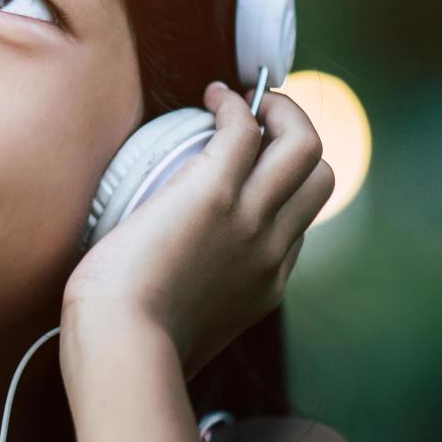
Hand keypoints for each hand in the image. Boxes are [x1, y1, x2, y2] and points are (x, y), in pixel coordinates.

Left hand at [61, 82, 333, 378]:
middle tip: (261, 116)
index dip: (280, 185)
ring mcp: (251, 220)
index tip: (251, 165)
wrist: (122, 346)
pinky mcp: (214, 193)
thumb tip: (164, 296)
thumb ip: (192, 306)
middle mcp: (271, 248)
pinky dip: (235, 103)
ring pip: (302, 146)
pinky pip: (244, 129)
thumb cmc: (129, 341)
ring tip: (247, 98)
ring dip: (281, 109)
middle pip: (319, 175)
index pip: (298, 221)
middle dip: (298, 135)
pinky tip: (212, 96)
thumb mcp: (185, 330)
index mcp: (266, 282)